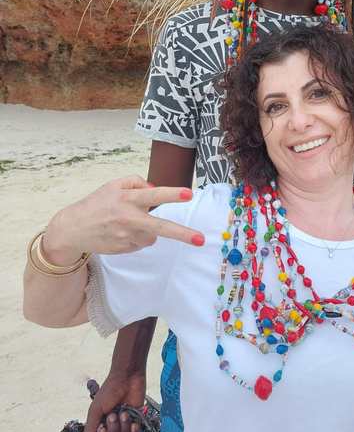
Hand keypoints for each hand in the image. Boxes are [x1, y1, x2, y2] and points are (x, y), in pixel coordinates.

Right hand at [44, 175, 203, 260]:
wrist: (73, 229)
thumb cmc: (97, 203)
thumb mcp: (113, 185)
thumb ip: (136, 183)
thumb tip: (156, 189)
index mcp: (127, 199)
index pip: (153, 195)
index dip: (172, 194)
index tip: (188, 194)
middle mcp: (129, 218)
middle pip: (161, 226)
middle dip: (183, 234)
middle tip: (201, 240)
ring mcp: (127, 236)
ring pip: (153, 235)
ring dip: (148, 229)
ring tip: (127, 223)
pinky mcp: (125, 249)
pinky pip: (142, 242)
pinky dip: (138, 237)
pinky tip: (121, 232)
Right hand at [84, 371, 145, 431]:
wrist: (128, 378)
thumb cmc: (109, 391)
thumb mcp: (95, 410)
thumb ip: (90, 431)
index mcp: (100, 424)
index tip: (102, 428)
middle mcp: (112, 427)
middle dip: (113, 429)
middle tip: (113, 414)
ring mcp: (124, 425)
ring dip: (123, 426)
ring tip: (124, 412)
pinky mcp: (136, 421)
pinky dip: (133, 430)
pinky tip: (133, 421)